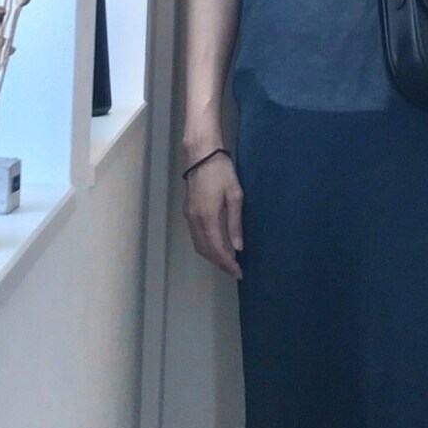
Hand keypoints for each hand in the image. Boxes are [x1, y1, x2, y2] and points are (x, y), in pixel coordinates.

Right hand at [182, 151, 243, 278]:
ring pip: (199, 245)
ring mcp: (189, 216)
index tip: (239, 273)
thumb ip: (235, 223)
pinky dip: (207, 246)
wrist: (201, 154)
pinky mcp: (188, 212)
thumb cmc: (222, 171)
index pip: (217, 249)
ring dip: (212, 256)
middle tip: (235, 271)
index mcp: (207, 217)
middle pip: (205, 251)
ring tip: (228, 262)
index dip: (228, 264)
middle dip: (220, 263)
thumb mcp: (235, 196)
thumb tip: (238, 247)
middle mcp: (195, 220)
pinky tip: (218, 246)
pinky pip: (196, 236)